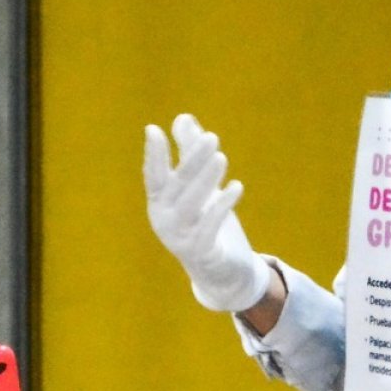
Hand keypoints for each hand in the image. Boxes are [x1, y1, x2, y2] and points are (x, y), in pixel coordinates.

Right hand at [142, 113, 271, 311]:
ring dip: (205, 180)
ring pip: (191, 205)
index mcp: (160, 202)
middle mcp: (164, 220)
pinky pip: (209, 228)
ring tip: (221, 158)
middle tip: (212, 137)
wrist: (220, 272)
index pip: (154, 175)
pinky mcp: (202, 253)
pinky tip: (237, 186)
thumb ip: (189, 152)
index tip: (154, 130)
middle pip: (177, 186)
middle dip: (193, 161)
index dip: (153, 155)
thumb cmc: (206, 222)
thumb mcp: (199, 185)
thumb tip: (183, 118)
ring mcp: (181, 238)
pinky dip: (222, 207)